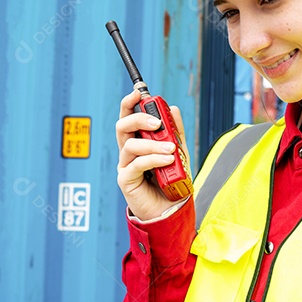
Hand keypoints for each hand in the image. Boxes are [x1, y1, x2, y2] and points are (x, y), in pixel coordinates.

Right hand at [116, 89, 189, 220]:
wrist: (172, 208)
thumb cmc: (172, 180)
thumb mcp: (178, 152)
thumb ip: (175, 132)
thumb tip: (173, 109)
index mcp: (138, 141)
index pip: (128, 117)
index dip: (129, 103)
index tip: (138, 92)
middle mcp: (128, 152)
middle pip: (122, 126)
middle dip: (138, 119)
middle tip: (157, 123)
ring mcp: (125, 165)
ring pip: (130, 145)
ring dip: (153, 144)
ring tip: (171, 150)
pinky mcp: (126, 180)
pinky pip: (136, 164)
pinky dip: (153, 159)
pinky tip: (167, 160)